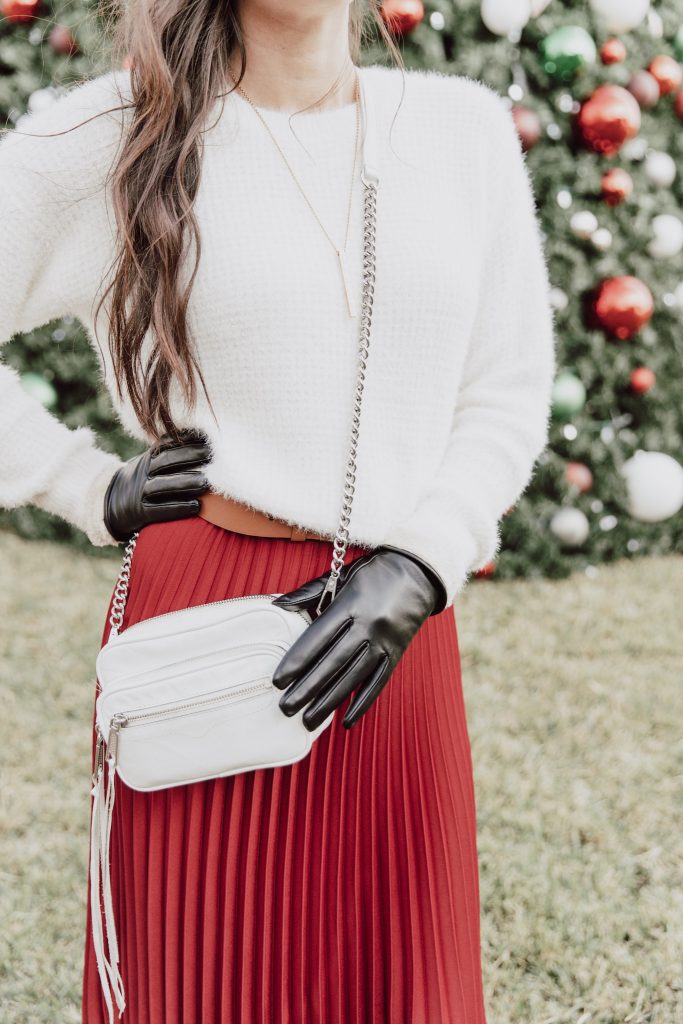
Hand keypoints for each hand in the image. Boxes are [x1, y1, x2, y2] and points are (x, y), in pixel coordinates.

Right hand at [103, 429, 211, 541]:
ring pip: (163, 485)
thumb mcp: (150, 464)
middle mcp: (143, 472)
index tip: (207, 438)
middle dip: (189, 456)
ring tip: (206, 483)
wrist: (110, 506)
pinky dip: (178, 508)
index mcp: (148, 458)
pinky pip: (159, 510)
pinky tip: (196, 506)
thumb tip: (202, 439)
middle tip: (212, 456)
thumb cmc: (142, 483)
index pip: (167, 445)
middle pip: (166, 461)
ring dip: (186, 483)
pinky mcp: (140, 513)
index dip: (186, 440)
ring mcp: (140, 492)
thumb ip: (170, 454)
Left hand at [271, 546, 446, 730]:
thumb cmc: (373, 573)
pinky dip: (363, 703)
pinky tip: (346, 721)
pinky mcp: (396, 653)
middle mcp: (369, 625)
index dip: (297, 660)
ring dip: (329, 701)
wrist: (419, 572)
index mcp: (352, 604)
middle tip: (285, 707)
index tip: (278, 680)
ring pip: (353, 677)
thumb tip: (278, 604)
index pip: (319, 637)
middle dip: (307, 688)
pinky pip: (378, 682)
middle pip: (333, 662)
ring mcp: (385, 642)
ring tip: (308, 720)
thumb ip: (310, 592)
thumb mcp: (342, 575)